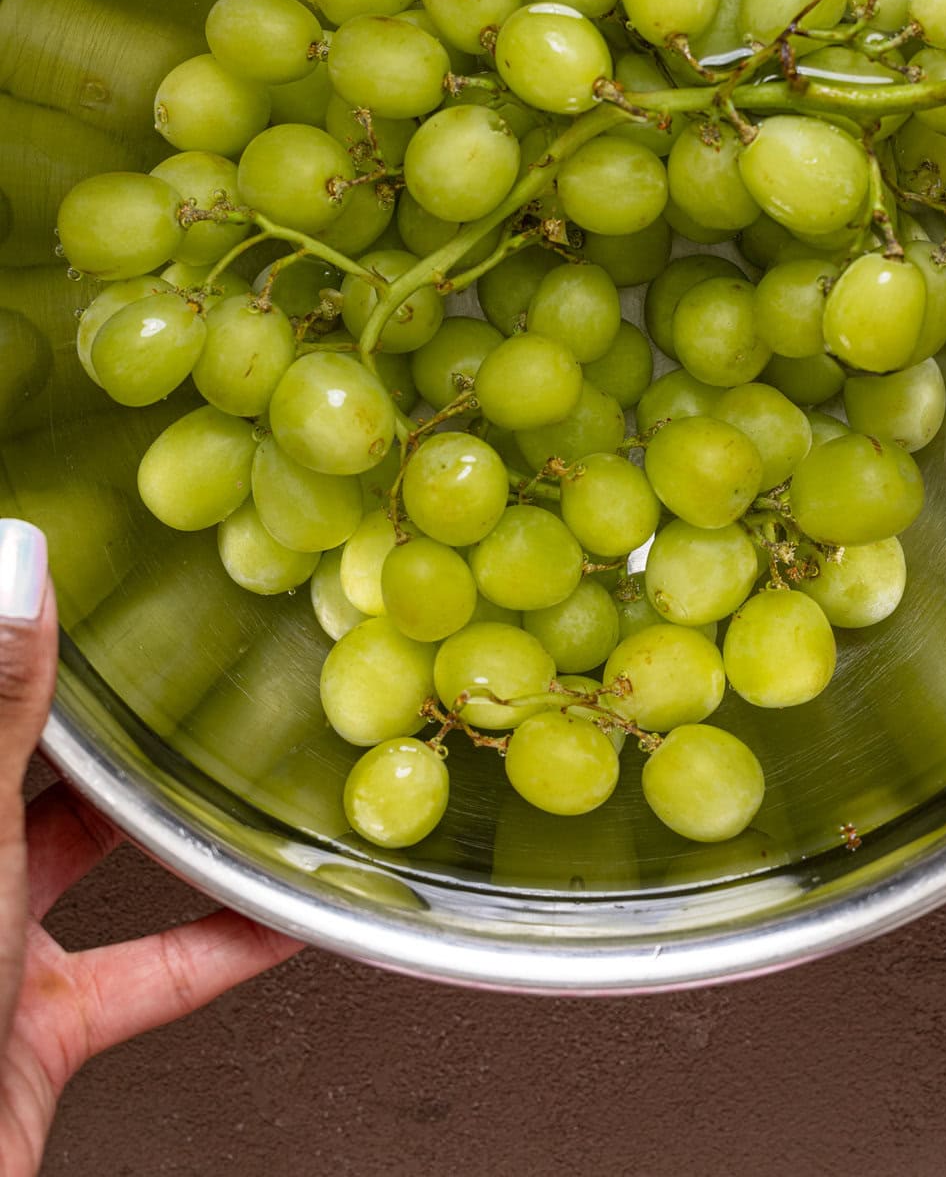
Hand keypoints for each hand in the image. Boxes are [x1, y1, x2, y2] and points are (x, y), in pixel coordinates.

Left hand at [0, 520, 299, 1176]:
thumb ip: (2, 700)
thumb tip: (17, 555)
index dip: (29, 633)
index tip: (85, 572)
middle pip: (35, 773)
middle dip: (100, 722)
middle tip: (168, 662)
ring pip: (87, 867)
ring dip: (166, 828)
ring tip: (239, 769)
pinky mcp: (33, 1029)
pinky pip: (144, 970)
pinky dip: (218, 943)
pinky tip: (278, 913)